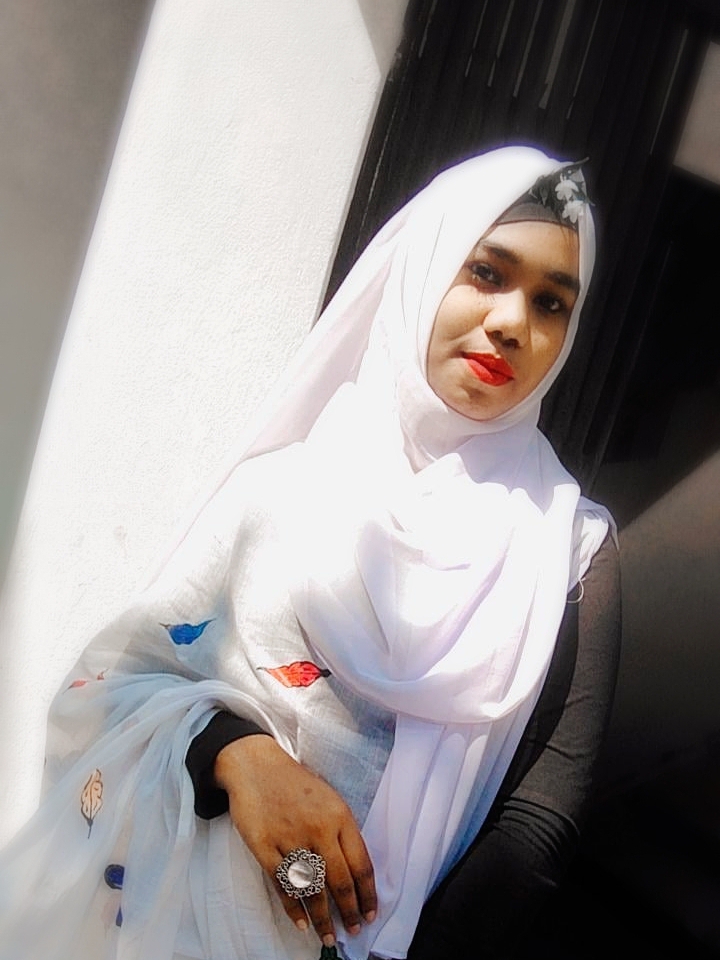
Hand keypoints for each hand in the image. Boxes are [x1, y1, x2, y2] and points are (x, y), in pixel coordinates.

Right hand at [214, 734, 376, 945]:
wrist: (256, 765)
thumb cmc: (295, 784)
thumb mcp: (329, 799)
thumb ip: (342, 832)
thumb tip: (356, 874)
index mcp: (339, 816)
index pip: (361, 864)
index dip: (368, 895)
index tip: (371, 913)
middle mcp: (318, 829)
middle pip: (340, 882)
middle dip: (349, 912)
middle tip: (353, 931)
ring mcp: (290, 838)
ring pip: (312, 889)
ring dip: (322, 919)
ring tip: (328, 937)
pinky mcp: (264, 846)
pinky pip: (282, 885)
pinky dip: (293, 908)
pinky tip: (301, 922)